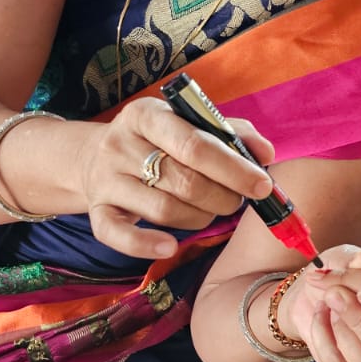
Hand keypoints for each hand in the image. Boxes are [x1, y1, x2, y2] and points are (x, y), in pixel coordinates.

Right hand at [80, 97, 276, 257]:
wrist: (95, 157)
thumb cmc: (158, 142)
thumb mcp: (190, 125)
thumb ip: (231, 134)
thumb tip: (265, 153)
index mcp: (146, 114)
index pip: (195, 144)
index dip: (233, 168)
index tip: (262, 185)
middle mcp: (120, 144)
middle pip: (184, 180)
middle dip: (222, 197)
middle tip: (235, 202)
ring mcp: (106, 178)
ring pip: (163, 209)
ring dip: (199, 218)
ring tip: (210, 212)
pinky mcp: (96, 210)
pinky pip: (117, 235)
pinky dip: (146, 245)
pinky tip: (170, 247)